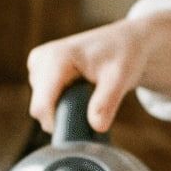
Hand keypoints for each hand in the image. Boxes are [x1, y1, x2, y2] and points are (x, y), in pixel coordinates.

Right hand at [28, 13, 170, 133]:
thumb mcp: (121, 78)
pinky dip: (63, 100)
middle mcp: (40, 60)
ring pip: (44, 105)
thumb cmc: (128, 54)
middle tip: (94, 106)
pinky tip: (82, 92)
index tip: (80, 129)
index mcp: (55, 59)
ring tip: (91, 94)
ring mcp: (38, 65)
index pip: (42, 106)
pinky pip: (47, 99)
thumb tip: (97, 125)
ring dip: (65, 107)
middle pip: (42, 108)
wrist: (132, 40)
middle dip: (64, 114)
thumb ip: (106, 102)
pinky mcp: (42, 70)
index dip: (58, 122)